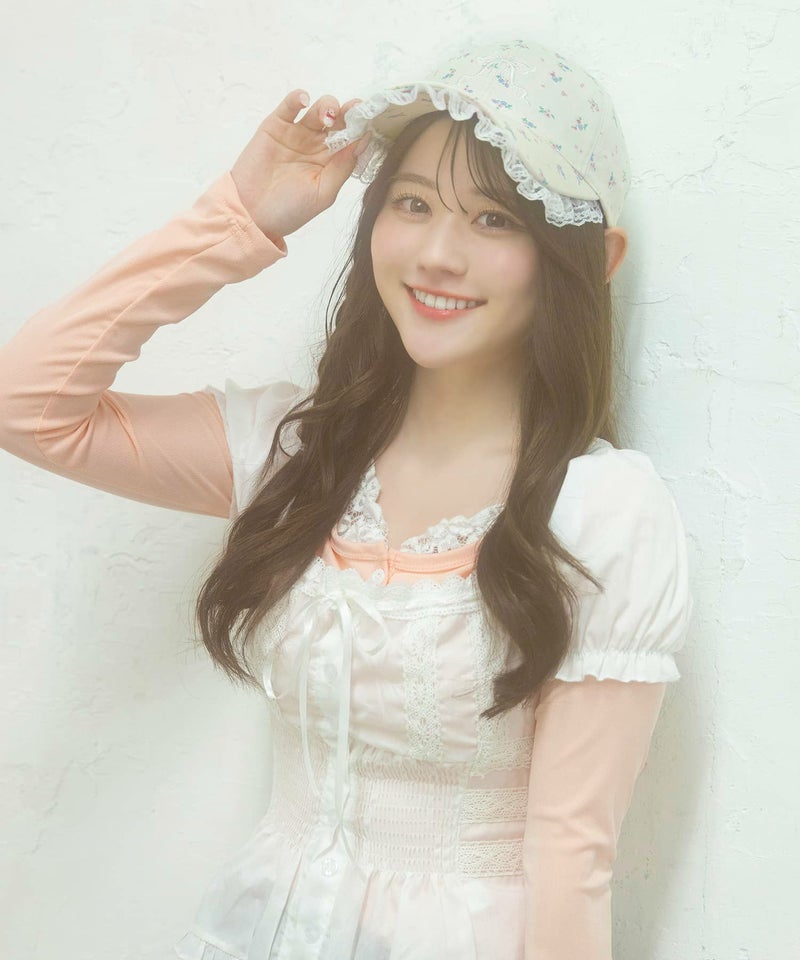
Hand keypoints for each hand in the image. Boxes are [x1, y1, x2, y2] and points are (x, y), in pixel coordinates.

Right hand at [230, 89, 365, 241]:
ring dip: (328, 106)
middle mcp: (317, 145)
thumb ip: (343, 167)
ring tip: (328, 117)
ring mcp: (297, 134)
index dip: (362, 127)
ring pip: (319, 110)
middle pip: (339, 121)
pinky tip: (305, 101)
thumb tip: (364, 140)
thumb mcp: (323, 193)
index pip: (353, 139)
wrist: (252, 214)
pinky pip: (290, 106)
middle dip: (348, 114)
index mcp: (332, 162)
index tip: (371, 119)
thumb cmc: (289, 210)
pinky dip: (298, 98)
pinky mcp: (276, 126)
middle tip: (353, 113)